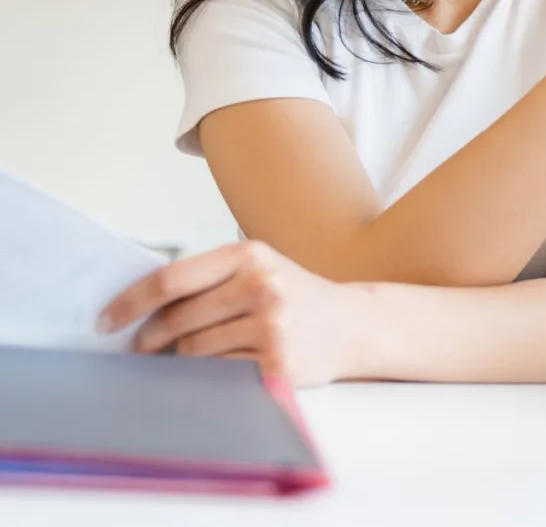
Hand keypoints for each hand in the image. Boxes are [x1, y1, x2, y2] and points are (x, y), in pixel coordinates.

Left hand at [99, 241, 355, 386]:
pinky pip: (217, 374)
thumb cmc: (297, 297)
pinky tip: (213, 370)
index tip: (105, 321)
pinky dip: (205, 375)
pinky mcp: (276, 362)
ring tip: (181, 359)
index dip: (129, 303)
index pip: (171, 280)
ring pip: (193, 351)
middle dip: (149, 340)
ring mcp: (271, 325)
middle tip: (139, 350)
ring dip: (178, 360)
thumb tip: (139, 309)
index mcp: (249, 255)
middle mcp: (261, 286)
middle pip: (176, 320)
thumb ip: (208, 279)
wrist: (355, 325)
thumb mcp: (259, 269)